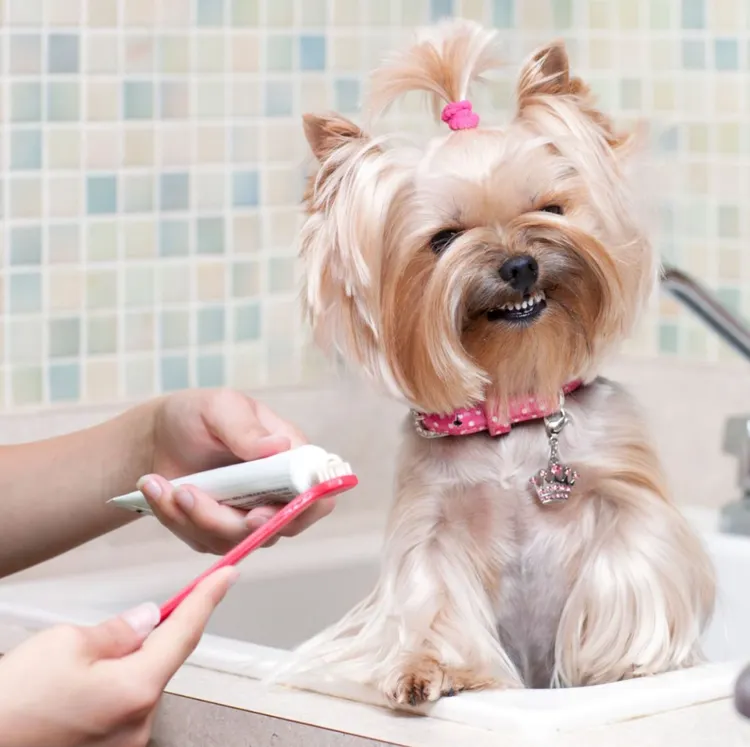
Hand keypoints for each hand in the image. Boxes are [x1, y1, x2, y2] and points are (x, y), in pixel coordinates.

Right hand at [0, 567, 236, 746]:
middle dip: (143, 641)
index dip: (207, 599)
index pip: (185, 632)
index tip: (227, 576)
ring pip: (136, 688)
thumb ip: (117, 631)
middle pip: (158, 663)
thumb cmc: (11, 704)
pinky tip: (72, 694)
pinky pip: (119, 711)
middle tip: (101, 638)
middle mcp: (139, 724)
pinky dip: (108, 693)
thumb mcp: (64, 645)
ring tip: (68, 675)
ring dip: (120, 670)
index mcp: (137, 689)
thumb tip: (147, 621)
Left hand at [139, 389, 334, 553]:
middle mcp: (278, 495)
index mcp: (292, 460)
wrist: (157, 438)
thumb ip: (247, 429)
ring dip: (192, 515)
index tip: (260, 511)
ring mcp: (249, 518)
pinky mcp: (219, 533)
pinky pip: (202, 540)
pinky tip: (156, 488)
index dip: (302, 510)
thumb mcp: (221, 408)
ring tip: (162, 483)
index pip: (318, 497)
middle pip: (274, 529)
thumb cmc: (197, 415)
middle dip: (226, 520)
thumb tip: (279, 447)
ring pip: (234, 540)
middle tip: (187, 493)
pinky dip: (174, 518)